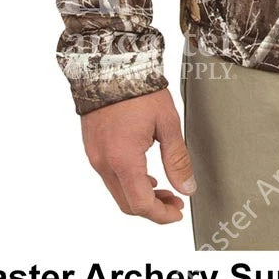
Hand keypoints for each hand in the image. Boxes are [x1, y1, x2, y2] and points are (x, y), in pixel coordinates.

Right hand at [81, 88, 196, 222]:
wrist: (109, 64)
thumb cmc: (138, 89)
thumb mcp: (167, 122)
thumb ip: (177, 159)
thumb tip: (187, 188)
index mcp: (123, 159)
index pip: (141, 204)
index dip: (162, 215)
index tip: (178, 211)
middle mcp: (104, 163)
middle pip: (127, 204)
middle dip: (153, 208)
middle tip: (175, 202)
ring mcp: (94, 156)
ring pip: (117, 191)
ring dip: (140, 195)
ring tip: (163, 187)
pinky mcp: (91, 148)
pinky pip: (109, 176)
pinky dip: (128, 182)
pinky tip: (145, 173)